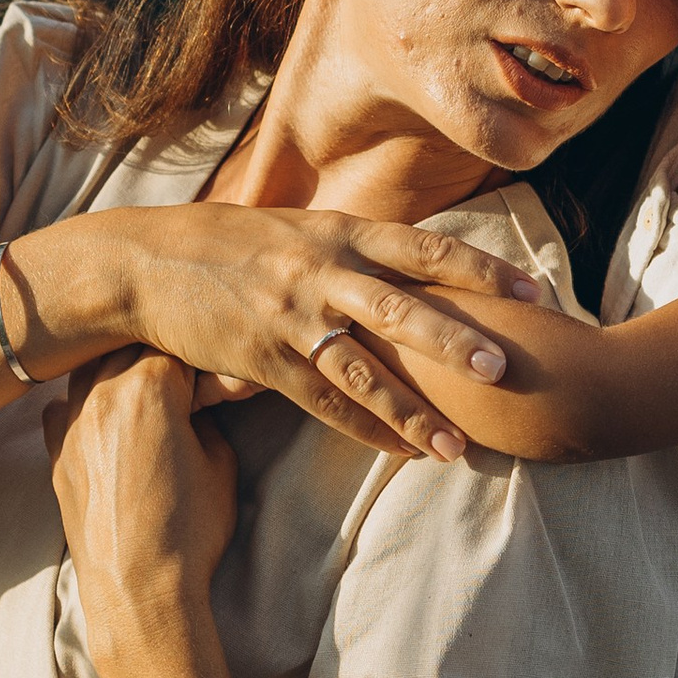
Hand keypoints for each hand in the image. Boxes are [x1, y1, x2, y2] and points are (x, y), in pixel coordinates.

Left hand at [47, 352, 238, 635]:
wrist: (138, 591)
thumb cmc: (188, 531)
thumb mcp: (220, 464)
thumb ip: (207, 418)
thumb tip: (196, 402)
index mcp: (149, 388)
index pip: (177, 345)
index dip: (201, 359)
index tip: (214, 379)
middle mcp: (102, 394)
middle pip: (130, 344)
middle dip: (160, 356)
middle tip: (185, 379)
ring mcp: (71, 422)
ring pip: (92, 367)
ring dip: (119, 369)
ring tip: (145, 390)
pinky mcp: (55, 452)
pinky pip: (65, 406)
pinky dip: (86, 402)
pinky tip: (106, 418)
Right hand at [104, 205, 543, 462]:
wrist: (144, 262)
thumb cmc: (226, 240)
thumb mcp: (296, 224)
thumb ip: (353, 242)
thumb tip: (412, 256)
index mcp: (338, 230)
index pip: (426, 248)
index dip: (483, 271)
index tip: (533, 293)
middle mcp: (320, 270)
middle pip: (403, 308)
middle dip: (457, 342)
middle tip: (508, 369)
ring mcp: (290, 317)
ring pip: (364, 370)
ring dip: (414, 410)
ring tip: (458, 447)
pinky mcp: (262, 360)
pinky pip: (321, 402)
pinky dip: (365, 430)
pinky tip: (402, 453)